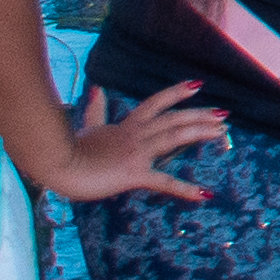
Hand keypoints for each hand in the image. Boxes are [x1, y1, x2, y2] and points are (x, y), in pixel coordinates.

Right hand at [41, 80, 228, 205]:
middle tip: (223, 115)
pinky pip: (164, 181)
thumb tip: (96, 88)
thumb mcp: (85, 128)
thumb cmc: (67, 151)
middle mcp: (135, 135)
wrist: (55, 165)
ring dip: (200, 133)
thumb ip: (95, 110)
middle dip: (199, 115)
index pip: (155, 103)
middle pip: (173, 118)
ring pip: (174, 136)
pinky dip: (186, 189)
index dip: (176, 93)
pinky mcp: (133, 173)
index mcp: (125, 126)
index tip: (197, 85)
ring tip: (221, 132)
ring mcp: (136, 152)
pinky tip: (205, 194)